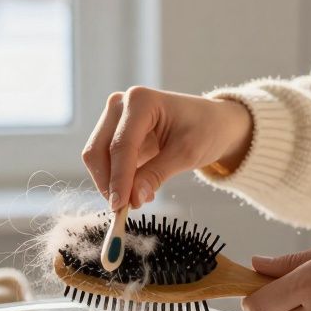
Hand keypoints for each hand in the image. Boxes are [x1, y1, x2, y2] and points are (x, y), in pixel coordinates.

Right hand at [82, 87, 252, 208]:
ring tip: (136, 199)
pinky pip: (105, 161)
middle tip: (124, 209)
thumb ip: (156, 175)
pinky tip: (134, 190)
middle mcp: (121, 104)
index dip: (118, 178)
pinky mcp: (115, 133)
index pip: (121, 145)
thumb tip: (133, 199)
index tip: (120, 206)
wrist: (214, 122)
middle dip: (108, 182)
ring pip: (96, 157)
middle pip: (98, 149)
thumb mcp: (186, 154)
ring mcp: (115, 117)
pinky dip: (115, 179)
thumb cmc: (205, 130)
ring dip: (110, 183)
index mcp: (140, 101)